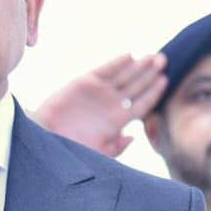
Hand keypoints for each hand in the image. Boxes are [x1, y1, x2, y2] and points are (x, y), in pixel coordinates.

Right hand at [33, 53, 166, 156]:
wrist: (45, 138)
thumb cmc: (71, 148)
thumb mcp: (97, 154)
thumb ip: (116, 148)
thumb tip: (132, 137)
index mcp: (118, 120)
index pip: (141, 104)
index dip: (154, 92)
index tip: (166, 82)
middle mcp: (111, 104)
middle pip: (137, 86)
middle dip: (150, 73)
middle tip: (164, 60)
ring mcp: (99, 92)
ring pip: (124, 76)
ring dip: (139, 66)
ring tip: (153, 57)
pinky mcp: (85, 82)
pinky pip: (104, 71)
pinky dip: (116, 63)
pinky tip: (130, 57)